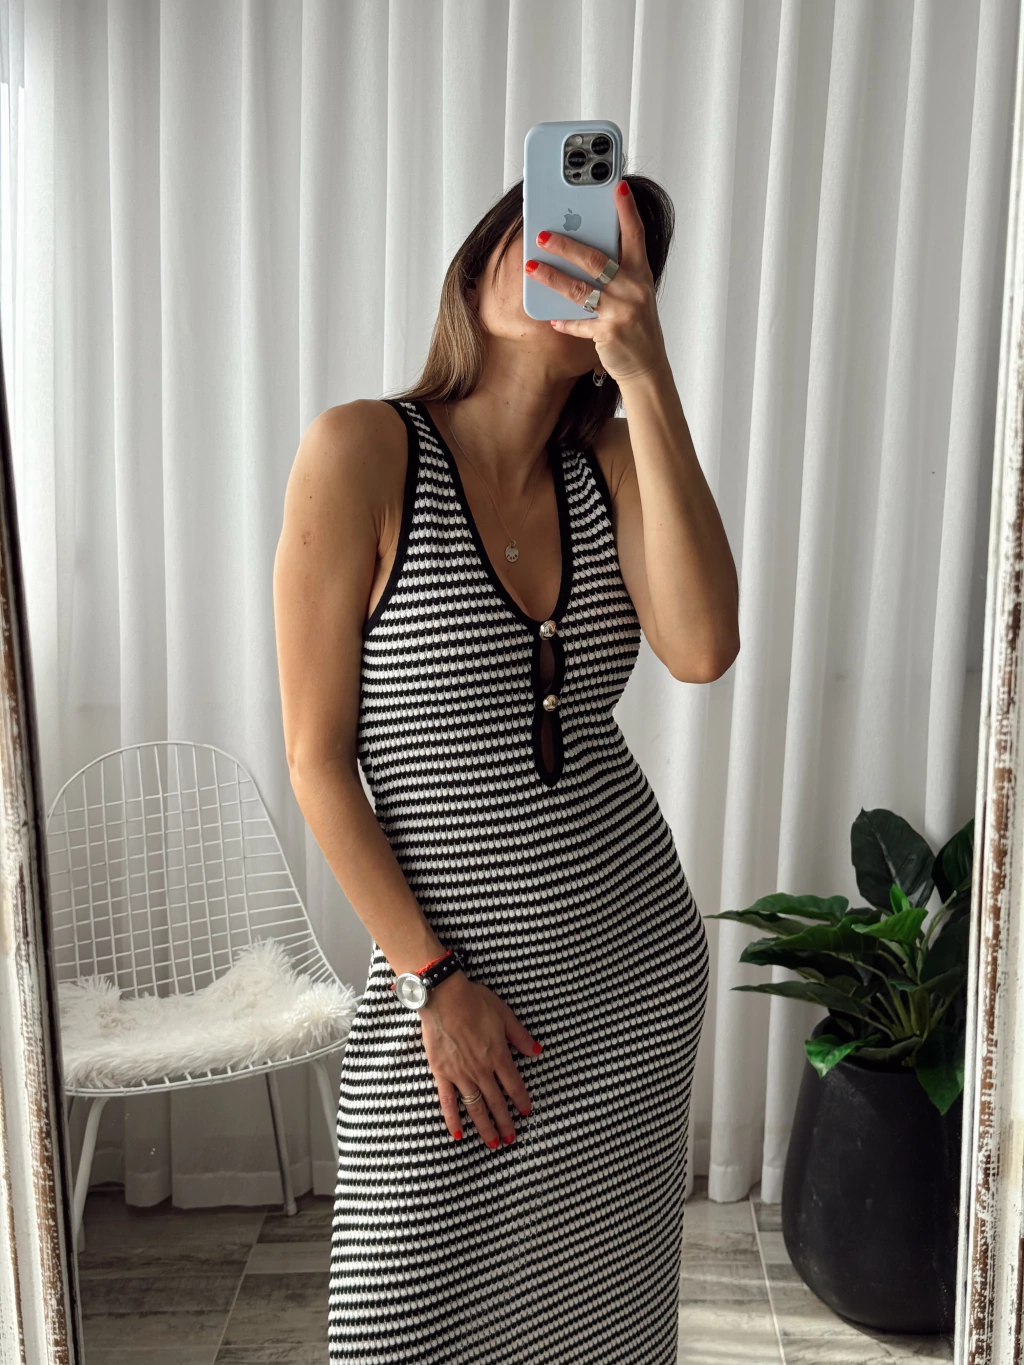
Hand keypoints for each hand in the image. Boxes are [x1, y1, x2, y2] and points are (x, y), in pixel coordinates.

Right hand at [419, 970, 541, 1147]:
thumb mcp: (505, 1015)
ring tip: (493, 1144)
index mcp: (498, 1056)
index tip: (526, 1113)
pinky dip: (452, 1119)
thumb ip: (520, 1037)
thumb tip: (537, 1052)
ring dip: (485, 1127)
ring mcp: (460, 1074)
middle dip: (506, 1122)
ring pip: (476, 1107)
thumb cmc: (475, 1002)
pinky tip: (458, 1134)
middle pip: (496, 1102)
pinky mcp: (441, 1073)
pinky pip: (447, 1101)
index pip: (514, 1086)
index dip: (521, 1101)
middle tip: (511, 1138)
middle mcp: (481, 1070)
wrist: (443, 997)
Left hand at [523, 178, 668, 384]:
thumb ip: (616, 273)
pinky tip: (550, 317)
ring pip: (580, 289)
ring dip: (552, 277)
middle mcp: (634, 289)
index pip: (635, 235)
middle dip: (566, 246)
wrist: (646, 366)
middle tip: (541, 235)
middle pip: (596, 260)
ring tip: (531, 267)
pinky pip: (579, 323)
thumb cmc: (636, 326)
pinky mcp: (609, 334)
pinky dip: (564, 321)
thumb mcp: (635, 294)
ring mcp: (622, 312)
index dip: (627, 210)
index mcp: (640, 274)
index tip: (618, 185)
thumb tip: (582, 252)